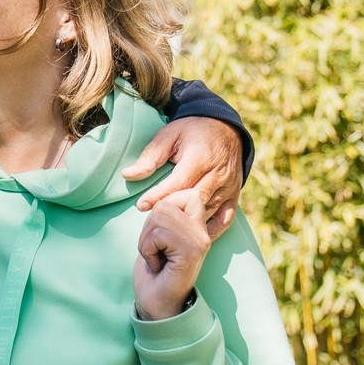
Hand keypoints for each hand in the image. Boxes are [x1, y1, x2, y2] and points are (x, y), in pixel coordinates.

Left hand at [122, 117, 240, 237]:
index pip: (179, 183)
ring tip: (168, 231)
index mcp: (201, 157)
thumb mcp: (168, 136)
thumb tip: (128, 174)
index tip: (141, 205)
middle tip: (152, 221)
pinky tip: (195, 236)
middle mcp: (218, 174)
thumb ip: (150, 156)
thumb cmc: (191, 131)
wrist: (225, 128)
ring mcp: (230, 186)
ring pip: (209, 210)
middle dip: (173, 211)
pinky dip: (212, 230)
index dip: (160, 196)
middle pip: (194, 199)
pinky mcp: (235, 195)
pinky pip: (226, 218)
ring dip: (189, 222)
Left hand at [132, 189, 210, 319]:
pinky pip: (158, 234)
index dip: (163, 206)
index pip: (187, 192)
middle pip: (165, 203)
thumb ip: (165, 214)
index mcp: (198, 225)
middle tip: (155, 249)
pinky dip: (148, 250)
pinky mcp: (191, 251)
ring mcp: (199, 240)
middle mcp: (203, 231)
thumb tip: (160, 195)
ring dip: (147, 240)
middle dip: (149, 226)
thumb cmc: (154, 270)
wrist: (157, 304)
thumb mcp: (157, 235)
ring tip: (157, 257)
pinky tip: (158, 265)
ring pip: (159, 216)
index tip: (158, 235)